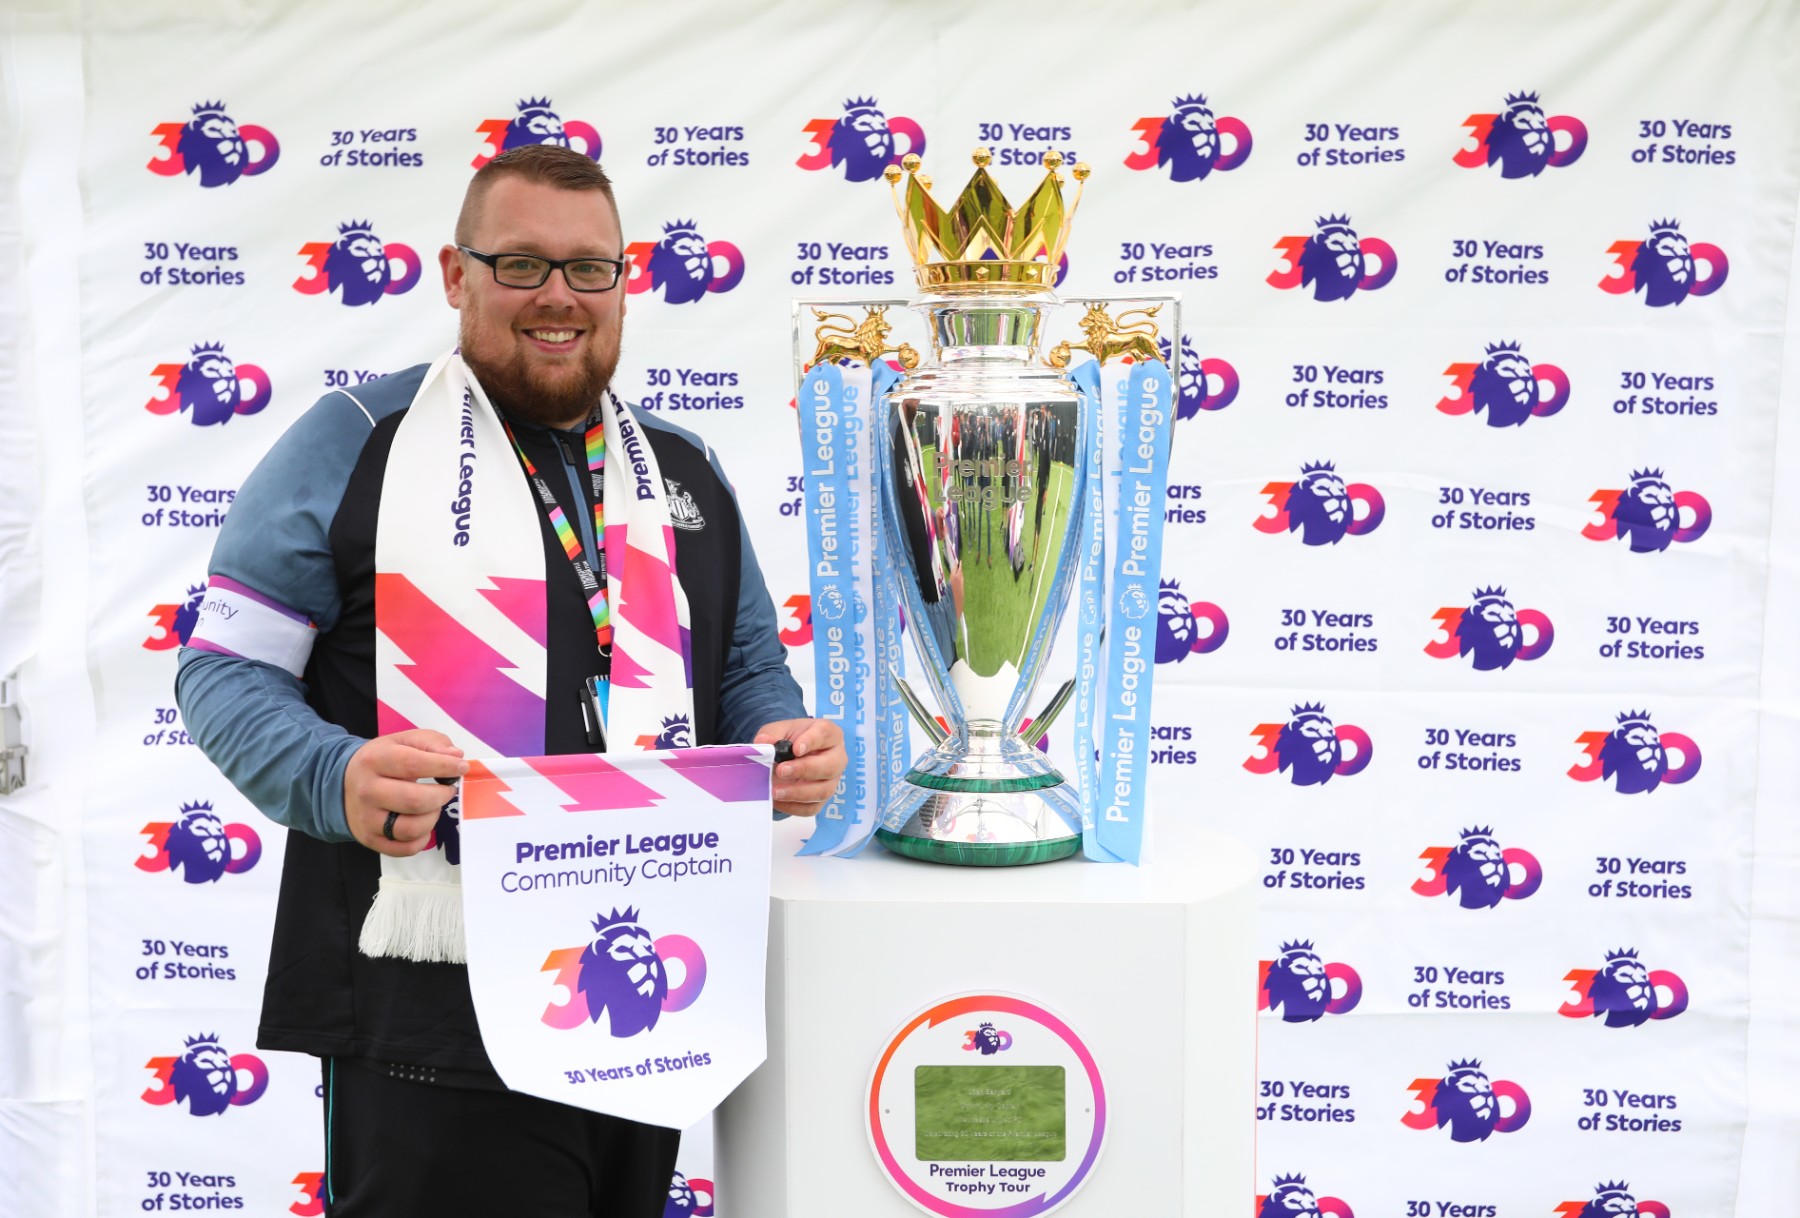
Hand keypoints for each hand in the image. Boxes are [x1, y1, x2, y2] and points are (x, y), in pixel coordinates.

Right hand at [343, 729, 467, 855]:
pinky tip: (423, 823)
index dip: (444, 766)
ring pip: (411, 828)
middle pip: (415, 801)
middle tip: (447, 789)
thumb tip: (456, 755)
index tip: (461, 767)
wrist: (342, 784)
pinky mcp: (371, 839)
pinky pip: (406, 849)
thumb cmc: (382, 761)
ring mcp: (367, 819)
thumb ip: (432, 742)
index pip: (413, 764)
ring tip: (433, 805)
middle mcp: (367, 791)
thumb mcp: (403, 740)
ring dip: (433, 817)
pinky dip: (423, 838)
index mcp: (375, 760)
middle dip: (442, 795)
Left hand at [753, 719, 844, 816]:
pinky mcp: (822, 799)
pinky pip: (812, 808)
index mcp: (830, 734)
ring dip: (798, 792)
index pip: (826, 734)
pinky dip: (793, 807)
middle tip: (781, 770)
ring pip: (823, 790)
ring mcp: (832, 780)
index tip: (795, 749)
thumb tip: (762, 742)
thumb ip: (772, 734)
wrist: (789, 756)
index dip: (812, 741)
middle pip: (830, 766)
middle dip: (805, 770)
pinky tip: (777, 801)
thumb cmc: (791, 740)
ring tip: (776, 791)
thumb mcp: (779, 731)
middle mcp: (836, 758)